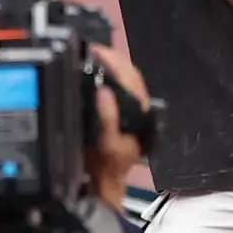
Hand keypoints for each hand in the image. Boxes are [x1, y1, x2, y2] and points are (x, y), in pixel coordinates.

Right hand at [87, 56, 151, 209]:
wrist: (104, 183)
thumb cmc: (107, 167)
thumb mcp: (106, 144)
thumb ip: (107, 119)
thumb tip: (104, 92)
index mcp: (140, 113)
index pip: (131, 77)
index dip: (115, 60)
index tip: (98, 50)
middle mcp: (139, 109)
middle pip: (129, 74)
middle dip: (111, 58)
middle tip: (92, 49)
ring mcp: (130, 111)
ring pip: (124, 80)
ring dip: (109, 66)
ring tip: (92, 56)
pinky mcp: (120, 113)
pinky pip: (116, 88)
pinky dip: (106, 77)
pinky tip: (95, 74)